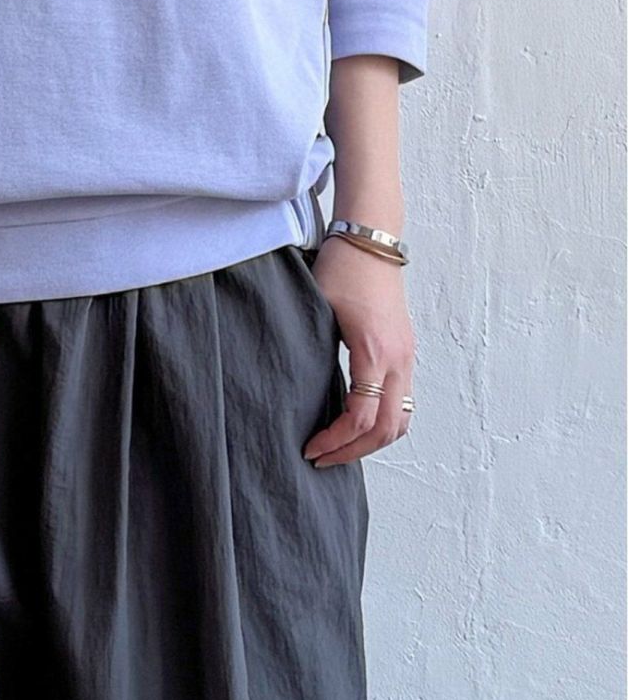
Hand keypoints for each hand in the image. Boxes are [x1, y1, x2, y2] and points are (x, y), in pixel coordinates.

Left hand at [302, 235, 415, 467]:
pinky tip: (355, 421)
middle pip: (387, 429)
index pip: (361, 417)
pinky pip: (403, 401)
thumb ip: (312, 349)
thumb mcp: (319, 307)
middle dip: (354, 451)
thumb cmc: (342, 268)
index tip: (311, 449)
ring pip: (402, 419)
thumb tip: (293, 388)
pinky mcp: (405, 351)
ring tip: (339, 447)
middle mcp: (399, 359)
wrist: (371, 240)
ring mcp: (407, 356)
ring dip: (372, 440)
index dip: (336, 441)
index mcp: (375, 351)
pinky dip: (383, 420)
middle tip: (321, 459)